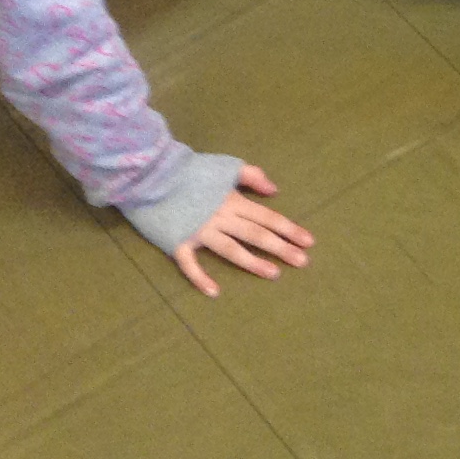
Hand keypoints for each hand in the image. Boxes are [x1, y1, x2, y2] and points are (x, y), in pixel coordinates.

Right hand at [172, 163, 311, 296]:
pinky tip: (215, 292)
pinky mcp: (178, 242)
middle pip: (256, 235)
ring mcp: (200, 231)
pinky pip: (189, 264)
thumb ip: (251, 175)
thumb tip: (274, 191)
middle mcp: (221, 217)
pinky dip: (200, 278)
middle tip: (303, 262)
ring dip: (253, 262)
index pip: (267, 217)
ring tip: (274, 274)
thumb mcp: (224, 165)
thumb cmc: (189, 170)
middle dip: (281, 248)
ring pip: (231, 250)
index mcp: (233, 200)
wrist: (150, 173)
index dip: (289, 229)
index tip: (309, 241)